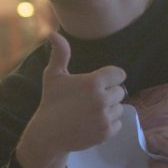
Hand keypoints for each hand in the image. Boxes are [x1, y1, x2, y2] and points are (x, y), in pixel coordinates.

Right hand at [16, 32, 126, 167]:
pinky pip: (118, 124)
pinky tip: (93, 123)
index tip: (101, 84)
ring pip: (120, 108)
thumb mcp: (53, 76)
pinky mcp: (106, 133)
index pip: (119, 74)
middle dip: (108, 94)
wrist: (47, 134)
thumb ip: (60, 53)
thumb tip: (54, 33)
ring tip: (91, 113)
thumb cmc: (51, 102)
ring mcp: (104, 117)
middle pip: (120, 91)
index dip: (111, 78)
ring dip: (109, 110)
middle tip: (91, 101)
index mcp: (93, 82)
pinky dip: (109, 124)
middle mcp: (101, 98)